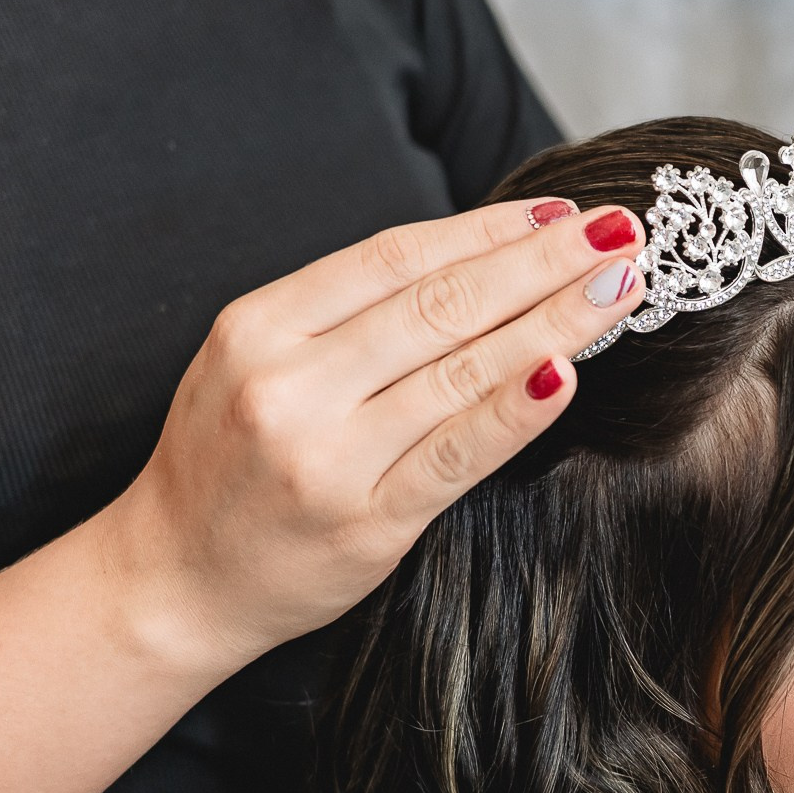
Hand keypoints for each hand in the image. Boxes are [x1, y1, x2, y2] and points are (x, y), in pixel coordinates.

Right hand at [100, 199, 646, 670]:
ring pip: (461, 369)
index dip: (488, 228)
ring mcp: (330, 454)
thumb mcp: (256, 362)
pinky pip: (458, 453)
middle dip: (542, 261)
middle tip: (619, 231)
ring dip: (554, 321)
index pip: (397, 256)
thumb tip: (474, 260)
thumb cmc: (232, 464)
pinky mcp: (368, 520)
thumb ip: (344, 316)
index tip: (558, 211)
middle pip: (441, 303)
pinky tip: (570, 373)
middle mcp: (291, 382)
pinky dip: (517, 409)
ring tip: (620, 287)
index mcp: (262, 326)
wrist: (172, 581)